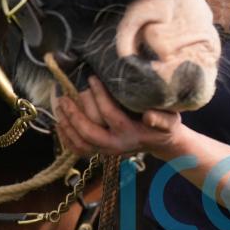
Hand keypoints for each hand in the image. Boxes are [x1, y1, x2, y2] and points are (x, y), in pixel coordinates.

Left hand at [54, 76, 182, 156]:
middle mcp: (117, 145)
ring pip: (82, 143)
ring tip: (59, 106)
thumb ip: (161, 119)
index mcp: (131, 134)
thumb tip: (148, 116)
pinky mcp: (101, 152)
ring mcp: (107, 150)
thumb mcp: (170, 120)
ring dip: (67, 126)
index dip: (100, 96)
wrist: (162, 141)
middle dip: (75, 115)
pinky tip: (59, 124)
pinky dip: (66, 139)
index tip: (91, 78)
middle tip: (65, 97)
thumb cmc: (166, 125)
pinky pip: (79, 151)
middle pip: (90, 133)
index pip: (111, 114)